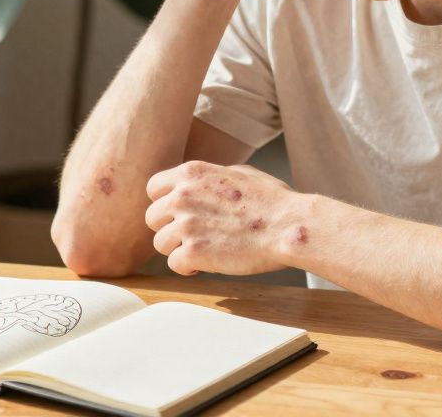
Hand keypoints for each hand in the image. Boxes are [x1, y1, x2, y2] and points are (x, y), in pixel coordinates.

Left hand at [145, 161, 297, 275]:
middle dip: (170, 229)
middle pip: (152, 218)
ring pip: (160, 243)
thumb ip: (208, 178)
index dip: (165, 203)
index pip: (154, 188)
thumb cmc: (272, 201)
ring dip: (179, 249)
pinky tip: (206, 264)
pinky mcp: (193, 252)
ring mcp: (186, 224)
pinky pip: (174, 264)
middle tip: (193, 236)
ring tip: (203, 251)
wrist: (288, 226)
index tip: (178, 214)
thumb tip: (197, 185)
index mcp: (191, 173)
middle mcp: (182, 196)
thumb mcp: (238, 172)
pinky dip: (188, 268)